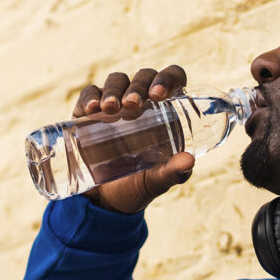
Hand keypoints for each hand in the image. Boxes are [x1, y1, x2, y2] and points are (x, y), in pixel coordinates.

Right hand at [73, 65, 195, 213]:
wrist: (104, 203)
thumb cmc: (137, 187)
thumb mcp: (156, 182)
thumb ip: (173, 173)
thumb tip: (189, 160)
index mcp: (165, 113)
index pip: (172, 79)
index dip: (168, 78)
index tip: (157, 96)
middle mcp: (142, 104)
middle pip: (143, 76)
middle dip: (137, 85)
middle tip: (131, 105)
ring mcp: (116, 106)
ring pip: (117, 80)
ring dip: (114, 89)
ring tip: (110, 108)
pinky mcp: (90, 113)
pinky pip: (90, 94)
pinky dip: (90, 97)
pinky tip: (91, 109)